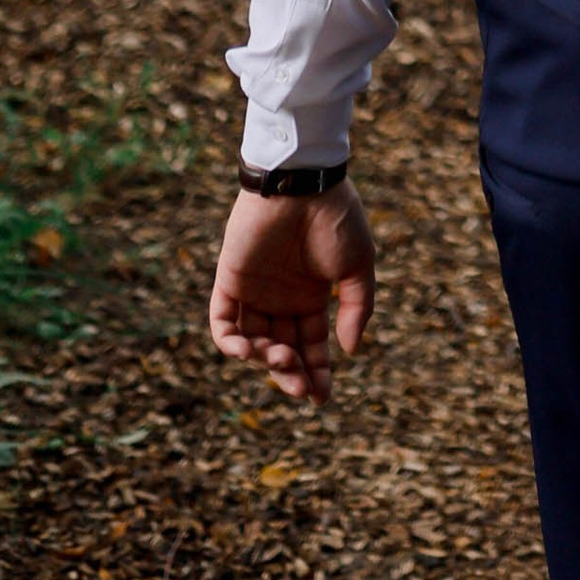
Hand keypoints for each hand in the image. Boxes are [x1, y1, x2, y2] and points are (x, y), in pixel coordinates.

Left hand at [208, 184, 375, 405]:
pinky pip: (222, 321)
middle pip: (282, 349)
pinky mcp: (229, 279)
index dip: (317, 372)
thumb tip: (349, 350)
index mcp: (311, 295)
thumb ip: (356, 306)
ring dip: (265, 360)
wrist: (303, 181)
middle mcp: (281, 298)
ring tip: (282, 358)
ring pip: (253, 341)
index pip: (311, 344)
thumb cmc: (335, 217)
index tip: (322, 398)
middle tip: (303, 389)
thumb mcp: (357, 264)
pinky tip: (250, 350)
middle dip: (292, 374)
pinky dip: (231, 342)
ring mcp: (254, 290)